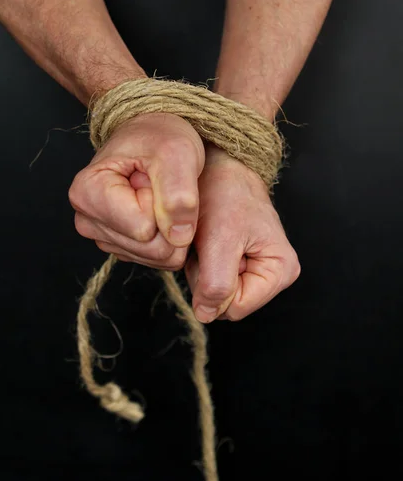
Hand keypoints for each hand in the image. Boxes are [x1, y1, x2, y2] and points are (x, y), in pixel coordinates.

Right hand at [69, 112, 204, 269]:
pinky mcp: (121, 247)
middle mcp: (87, 219)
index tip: (154, 176)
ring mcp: (103, 237)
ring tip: (161, 195)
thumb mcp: (176, 152)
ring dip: (172, 228)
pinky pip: (159, 260)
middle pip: (150, 248)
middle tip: (162, 186)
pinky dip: (170, 237)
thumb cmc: (160, 137)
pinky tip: (161, 210)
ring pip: (157, 258)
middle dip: (170, 220)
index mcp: (88, 192)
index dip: (162, 203)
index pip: (143, 227)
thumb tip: (179, 236)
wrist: (155, 136)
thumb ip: (178, 192)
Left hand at [185, 144, 299, 321]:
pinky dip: (200, 260)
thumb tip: (207, 315)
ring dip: (201, 267)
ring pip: (215, 292)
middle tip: (207, 242)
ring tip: (206, 237)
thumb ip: (217, 282)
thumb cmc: (224, 193)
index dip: (213, 286)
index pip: (237, 308)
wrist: (217, 165)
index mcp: (281, 270)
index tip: (212, 251)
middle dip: (207, 276)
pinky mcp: (239, 261)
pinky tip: (204, 239)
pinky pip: (210, 277)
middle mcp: (274, 273)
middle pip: (227, 303)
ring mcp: (256, 268)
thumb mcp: (221, 239)